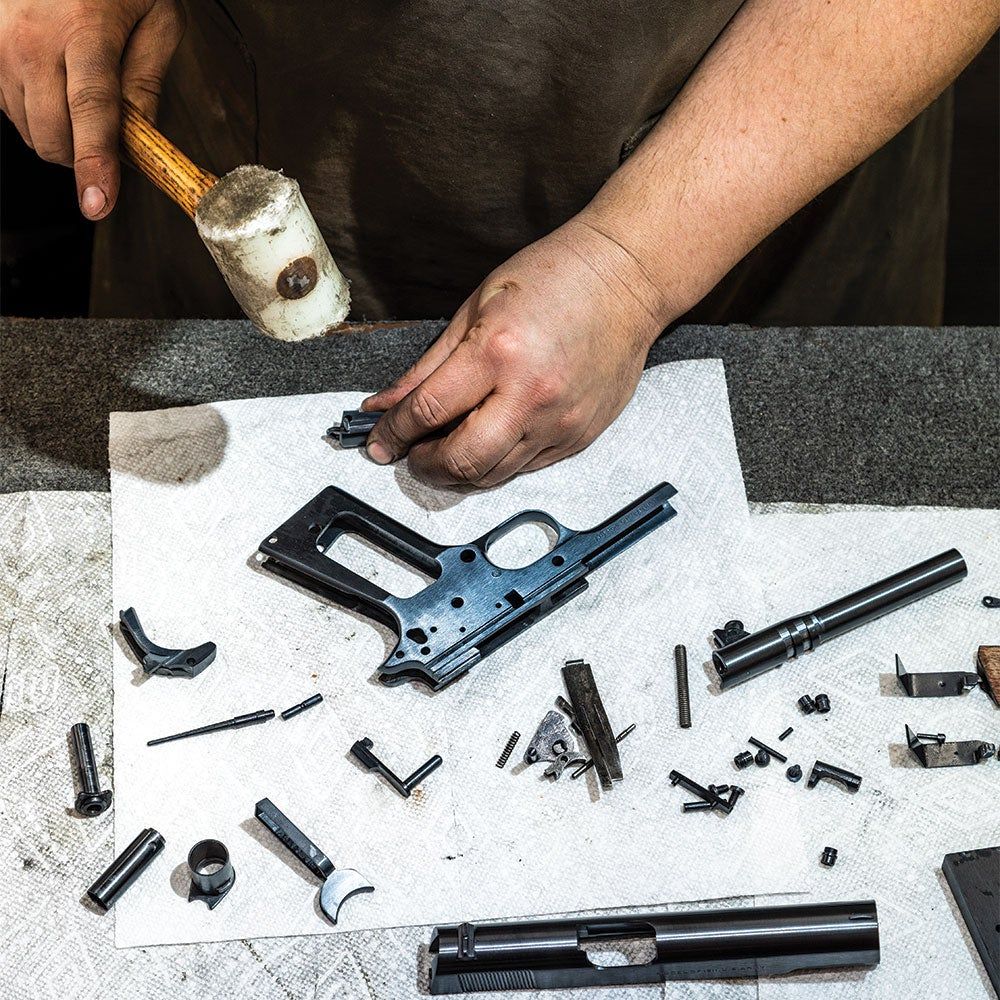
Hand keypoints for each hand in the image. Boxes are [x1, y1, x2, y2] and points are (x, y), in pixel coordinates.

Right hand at [0, 0, 182, 218]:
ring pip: (30, 131)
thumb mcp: (157, 18)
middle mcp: (34, 40)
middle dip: (84, 157)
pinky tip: (57, 93)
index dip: (95, 163)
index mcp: (85, 30)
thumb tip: (141, 137)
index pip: (90, 111)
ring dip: (62, 139)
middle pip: (53, 134)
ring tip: (85, 108)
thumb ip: (149, 80)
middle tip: (112, 141)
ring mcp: (3, 46)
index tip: (98, 202)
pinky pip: (11, 113)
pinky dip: (39, 119)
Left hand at [362, 213, 670, 486]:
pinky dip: (497, 462)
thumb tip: (386, 404)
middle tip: (412, 455)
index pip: (426, 412)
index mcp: (497, 352)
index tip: (379, 441)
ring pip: (493, 474)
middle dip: (424, 466)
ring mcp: (559, 421)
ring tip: (446, 449)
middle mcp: (531, 394)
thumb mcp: (476, 307)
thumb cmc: (555, 278)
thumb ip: (428, 366)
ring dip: (459, 471)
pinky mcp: (579, 436)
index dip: (392, 434)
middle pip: (461, 460)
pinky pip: (526, 467)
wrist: (627, 279)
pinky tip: (488, 440)